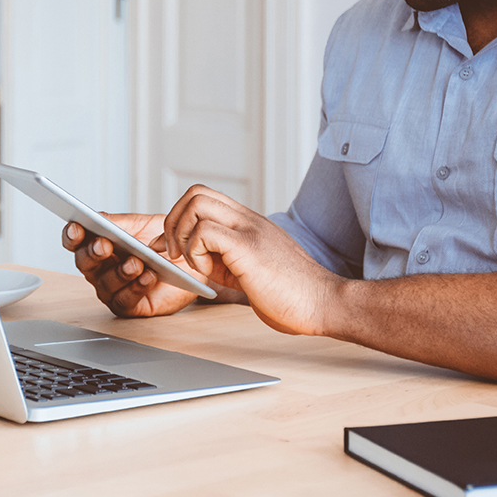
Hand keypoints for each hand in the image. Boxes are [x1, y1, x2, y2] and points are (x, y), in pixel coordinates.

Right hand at [63, 215, 205, 317]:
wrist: (191, 259)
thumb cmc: (163, 242)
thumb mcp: (141, 224)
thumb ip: (118, 222)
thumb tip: (98, 218)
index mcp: (98, 245)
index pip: (75, 241)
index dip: (72, 235)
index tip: (77, 227)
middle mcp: (100, 269)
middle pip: (85, 263)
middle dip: (93, 253)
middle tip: (104, 244)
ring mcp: (112, 289)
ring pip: (105, 284)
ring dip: (119, 272)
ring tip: (136, 262)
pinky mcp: (130, 306)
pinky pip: (125, 300)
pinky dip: (136, 288)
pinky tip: (148, 275)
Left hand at [164, 185, 342, 335]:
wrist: (324, 303)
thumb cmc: (291, 293)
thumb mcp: (250, 268)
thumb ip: (224, 258)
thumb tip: (193, 259)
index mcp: (248, 223)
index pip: (205, 196)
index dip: (180, 219)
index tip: (175, 249)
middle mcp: (248, 219)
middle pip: (195, 193)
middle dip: (173, 223)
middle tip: (175, 254)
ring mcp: (249, 230)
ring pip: (196, 204)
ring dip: (182, 235)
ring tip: (193, 263)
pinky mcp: (249, 247)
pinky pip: (204, 232)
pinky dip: (195, 252)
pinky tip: (208, 273)